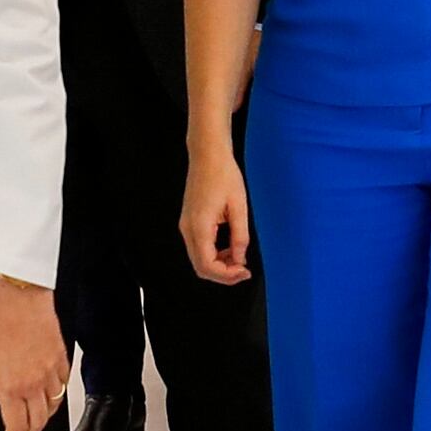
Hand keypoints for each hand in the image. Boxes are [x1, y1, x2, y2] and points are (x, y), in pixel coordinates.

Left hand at [0, 276, 69, 430]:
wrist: (19, 296)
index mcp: (10, 387)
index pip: (15, 427)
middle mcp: (33, 385)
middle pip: (37, 423)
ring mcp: (50, 373)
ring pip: (53, 407)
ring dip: (44, 419)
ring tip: (37, 422)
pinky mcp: (60, 359)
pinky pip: (62, 385)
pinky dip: (57, 396)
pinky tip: (51, 395)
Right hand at [181, 141, 255, 284]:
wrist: (208, 155)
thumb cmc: (224, 174)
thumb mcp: (239, 206)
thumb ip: (240, 236)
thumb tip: (240, 259)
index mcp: (199, 226)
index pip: (207, 265)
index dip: (227, 275)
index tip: (245, 271)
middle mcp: (188, 229)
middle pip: (200, 267)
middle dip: (223, 274)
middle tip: (244, 270)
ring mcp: (186, 225)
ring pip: (198, 259)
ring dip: (218, 265)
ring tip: (239, 259)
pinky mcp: (189, 221)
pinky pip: (199, 247)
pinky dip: (214, 254)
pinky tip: (230, 248)